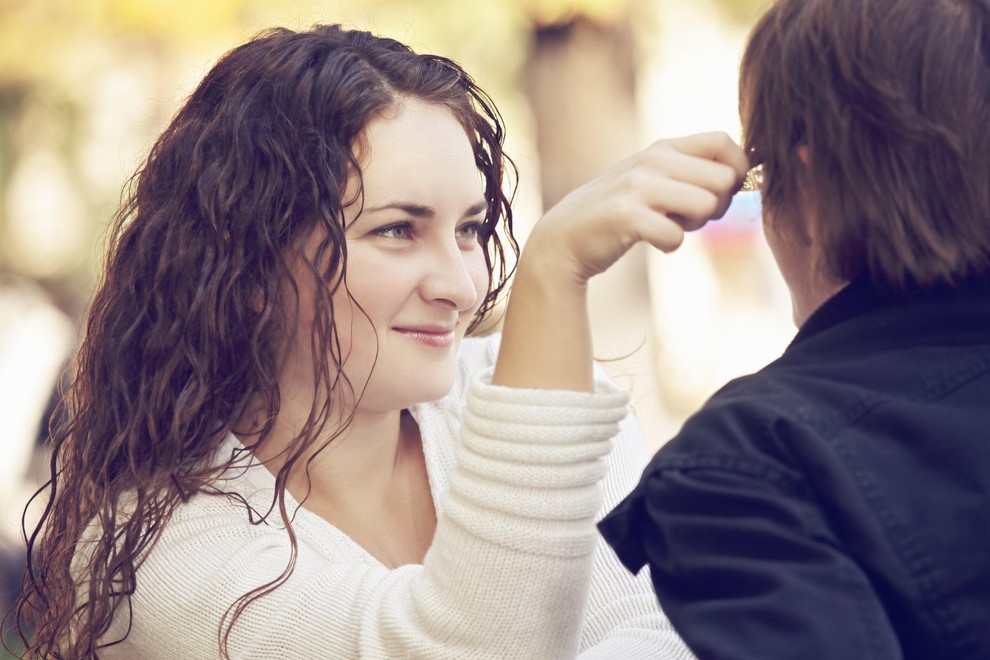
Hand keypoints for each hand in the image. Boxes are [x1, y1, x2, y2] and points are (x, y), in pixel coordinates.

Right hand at [522, 131, 748, 286]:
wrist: (564, 238)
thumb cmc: (620, 212)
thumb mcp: (653, 179)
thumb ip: (690, 172)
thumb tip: (744, 177)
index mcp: (662, 147)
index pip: (723, 141)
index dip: (736, 170)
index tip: (721, 194)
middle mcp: (651, 160)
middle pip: (723, 180)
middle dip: (716, 207)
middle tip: (687, 217)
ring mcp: (637, 187)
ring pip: (706, 206)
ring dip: (694, 226)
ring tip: (668, 226)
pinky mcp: (626, 217)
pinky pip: (676, 237)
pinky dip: (669, 245)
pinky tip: (651, 241)